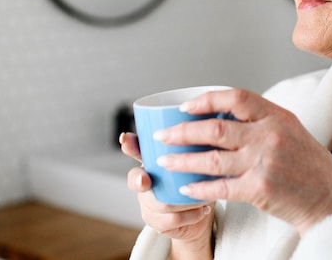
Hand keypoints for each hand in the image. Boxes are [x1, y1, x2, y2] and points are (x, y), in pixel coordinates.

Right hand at [120, 132, 213, 256]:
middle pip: (137, 180)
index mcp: (150, 160)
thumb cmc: (196, 177)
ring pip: (159, 203)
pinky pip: (171, 220)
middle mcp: (144, 182)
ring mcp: (149, 204)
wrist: (201, 211)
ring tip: (201, 194)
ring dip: (182, 199)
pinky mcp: (159, 223)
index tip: (125, 139)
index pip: (132, 150)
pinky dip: (191, 215)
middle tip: (146, 179)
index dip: (128, 145)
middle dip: (140, 180)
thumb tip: (206, 109)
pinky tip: (203, 209)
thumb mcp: (197, 155)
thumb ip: (197, 138)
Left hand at [153, 88, 331, 234]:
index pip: (236, 97)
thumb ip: (264, 122)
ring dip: (183, 160)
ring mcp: (265, 161)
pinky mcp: (260, 188)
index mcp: (278, 116)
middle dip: (182, 131)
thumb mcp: (293, 132)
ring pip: (211, 158)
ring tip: (165, 161)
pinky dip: (200, 188)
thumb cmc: (312, 169)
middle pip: (215, 127)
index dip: (206, 100)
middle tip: (163, 136)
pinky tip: (186, 188)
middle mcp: (270, 135)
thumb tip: (225, 114)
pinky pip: (220, 186)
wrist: (331, 202)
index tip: (185, 107)